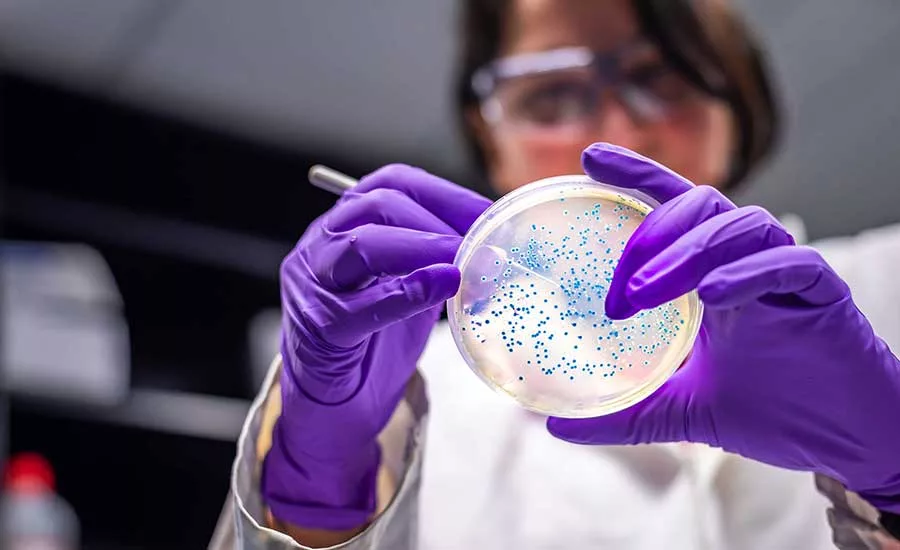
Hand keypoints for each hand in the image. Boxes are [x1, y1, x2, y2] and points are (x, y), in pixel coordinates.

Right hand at [263, 164, 490, 528]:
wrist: (334, 405)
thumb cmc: (373, 342)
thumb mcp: (410, 287)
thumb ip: (438, 262)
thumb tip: (495, 246)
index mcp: (344, 226)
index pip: (392, 184)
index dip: (444, 193)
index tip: (489, 213)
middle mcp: (321, 246)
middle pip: (376, 206)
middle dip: (436, 220)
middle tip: (482, 241)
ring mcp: (313, 286)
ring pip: (361, 245)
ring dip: (422, 247)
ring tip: (463, 260)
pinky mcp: (319, 329)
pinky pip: (361, 305)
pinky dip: (406, 292)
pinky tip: (442, 286)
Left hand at [547, 144, 899, 511]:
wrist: (845, 440)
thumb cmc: (774, 411)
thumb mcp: (682, 412)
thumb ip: (626, 413)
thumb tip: (558, 426)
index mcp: (713, 275)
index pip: (673, 207)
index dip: (636, 176)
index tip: (588, 158)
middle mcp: (746, 263)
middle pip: (701, 205)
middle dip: (652, 233)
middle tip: (618, 287)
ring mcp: (785, 274)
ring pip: (740, 225)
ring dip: (687, 252)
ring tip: (644, 293)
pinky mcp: (823, 294)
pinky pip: (788, 263)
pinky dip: (747, 272)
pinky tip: (713, 295)